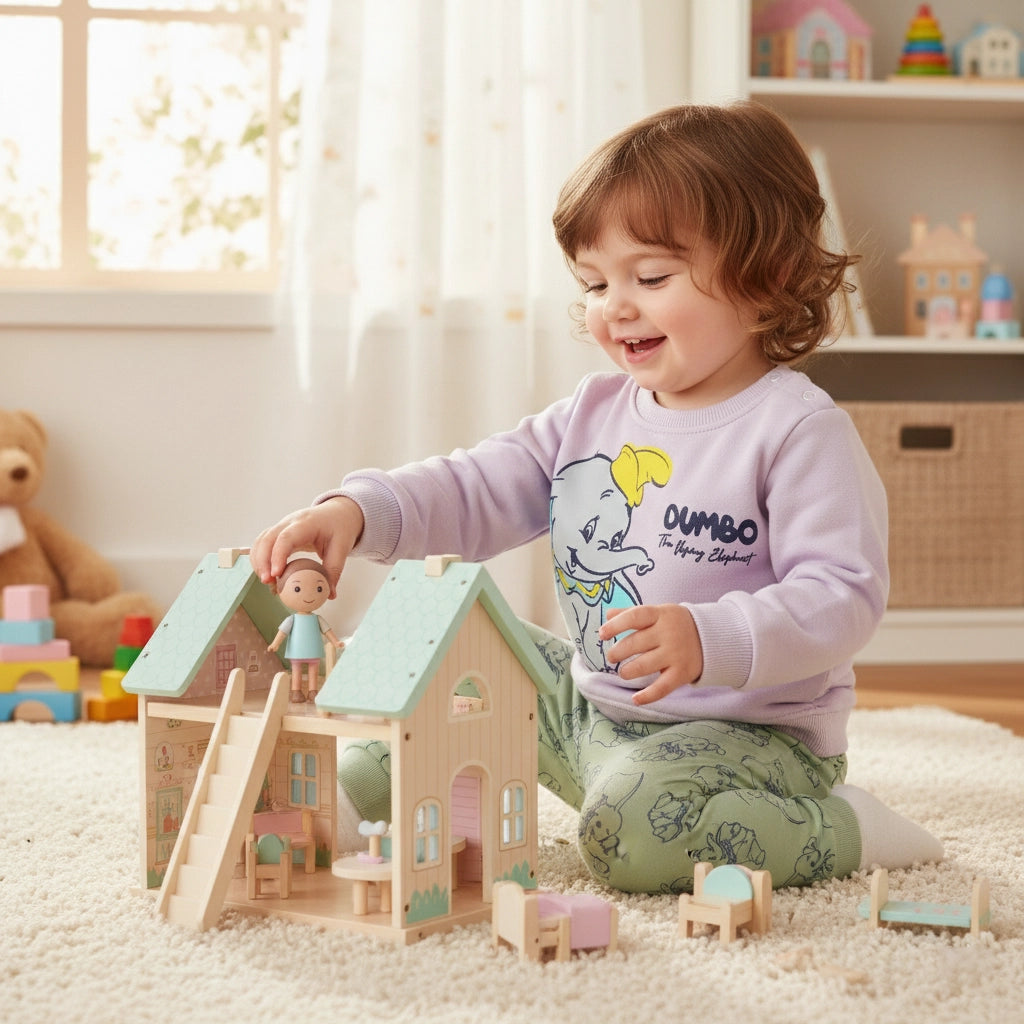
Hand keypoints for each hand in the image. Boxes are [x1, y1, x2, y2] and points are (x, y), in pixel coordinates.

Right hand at [250, 496, 364, 597]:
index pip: (287, 537)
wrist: (336, 513)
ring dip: (259, 562)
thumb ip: (334, 570)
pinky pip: (263, 544)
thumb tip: (330, 594)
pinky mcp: (278, 533)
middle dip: (263, 561)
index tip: (276, 574)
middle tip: (268, 582)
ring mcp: (282, 526)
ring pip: (261, 541)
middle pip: (267, 539)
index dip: (278, 555)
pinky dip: (260, 559)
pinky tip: (268, 575)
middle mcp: (290, 522)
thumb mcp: (342, 547)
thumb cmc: (339, 527)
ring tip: (269, 583)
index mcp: (307, 523)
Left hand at [598, 604, 702, 705]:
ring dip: (628, 671)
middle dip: (618, 652)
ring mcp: (676, 654)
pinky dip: (647, 696)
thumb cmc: (676, 624)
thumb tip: (607, 614)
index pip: (635, 616)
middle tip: (611, 657)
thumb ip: (632, 613)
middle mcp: (668, 633)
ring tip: (623, 672)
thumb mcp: (658, 612)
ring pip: (644, 665)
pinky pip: (662, 688)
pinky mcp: (682, 673)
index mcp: (661, 615)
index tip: (601, 634)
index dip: (616, 625)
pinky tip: (635, 699)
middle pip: (636, 643)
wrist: (713, 638)